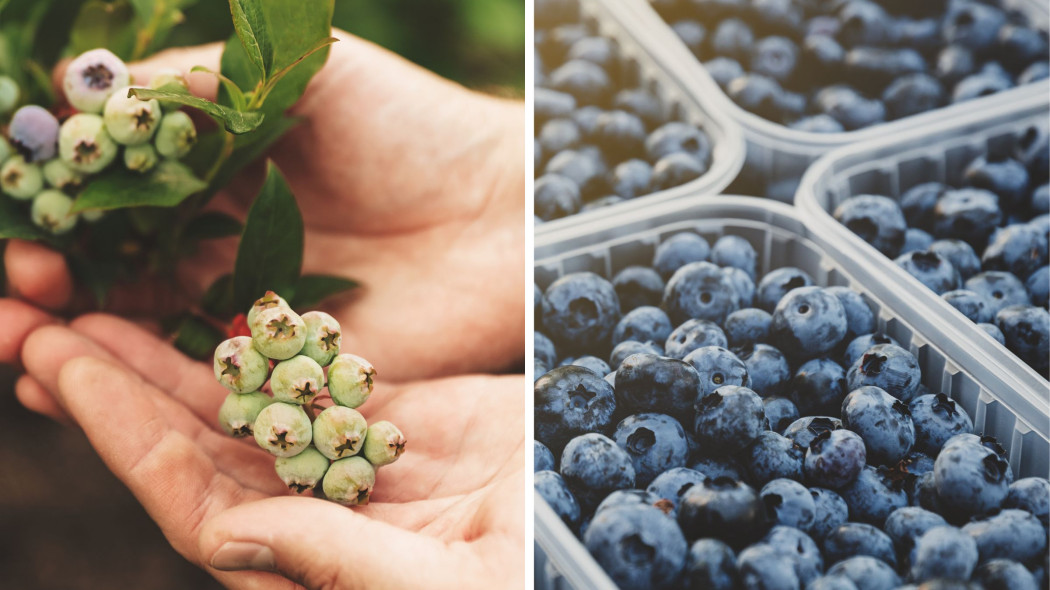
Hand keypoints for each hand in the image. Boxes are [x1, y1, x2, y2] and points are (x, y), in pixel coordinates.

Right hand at [3, 30, 525, 380]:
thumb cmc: (413, 128)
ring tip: (21, 352)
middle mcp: (223, 242)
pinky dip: (137, 389)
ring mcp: (252, 308)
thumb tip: (76, 86)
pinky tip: (75, 392)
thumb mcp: (303, 74)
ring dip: (73, 345)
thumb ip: (194, 82)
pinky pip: (199, 383)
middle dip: (50, 287)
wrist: (505, 208)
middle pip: (112, 270)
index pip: (111, 197)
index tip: (25, 226)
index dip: (58, 212)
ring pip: (143, 331)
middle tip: (13, 301)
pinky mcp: (288, 367)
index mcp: (218, 171)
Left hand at [7, 310, 524, 589]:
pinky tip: (224, 299)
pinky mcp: (398, 422)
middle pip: (199, 448)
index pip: (193, 500)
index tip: (63, 370)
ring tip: (103, 304)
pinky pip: (315, 377)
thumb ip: (336, 564)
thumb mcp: (447, 583)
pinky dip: (268, 339)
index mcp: (313, 566)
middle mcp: (316, 515)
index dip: (124, 438)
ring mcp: (355, 466)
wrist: (613, 529)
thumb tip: (223, 536)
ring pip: (244, 408)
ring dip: (175, 359)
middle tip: (46, 322)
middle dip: (120, 388)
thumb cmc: (544, 576)